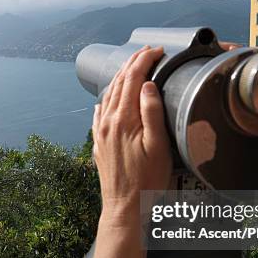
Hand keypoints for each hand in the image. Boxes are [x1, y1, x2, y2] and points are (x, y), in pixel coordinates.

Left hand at [92, 45, 171, 218]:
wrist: (124, 207)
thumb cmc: (147, 181)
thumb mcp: (158, 146)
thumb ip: (152, 113)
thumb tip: (147, 85)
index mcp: (123, 120)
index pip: (133, 79)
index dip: (144, 61)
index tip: (157, 51)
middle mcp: (108, 122)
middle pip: (119, 83)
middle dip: (133, 63)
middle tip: (147, 52)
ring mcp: (100, 132)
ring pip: (108, 95)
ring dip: (121, 78)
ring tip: (133, 68)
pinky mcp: (98, 142)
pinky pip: (100, 112)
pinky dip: (107, 98)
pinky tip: (109, 99)